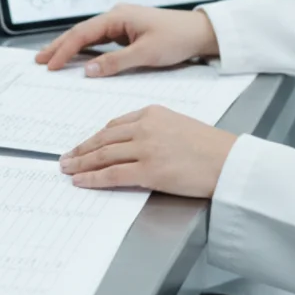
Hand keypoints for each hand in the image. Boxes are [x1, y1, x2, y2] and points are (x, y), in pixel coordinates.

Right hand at [36, 4, 219, 77]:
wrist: (199, 32)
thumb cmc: (176, 38)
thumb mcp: (146, 53)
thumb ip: (115, 62)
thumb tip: (88, 70)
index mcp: (118, 17)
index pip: (83, 34)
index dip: (64, 50)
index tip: (49, 64)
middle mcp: (116, 16)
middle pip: (81, 32)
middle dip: (59, 46)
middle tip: (39, 60)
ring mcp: (121, 23)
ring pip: (89, 36)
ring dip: (70, 47)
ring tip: (51, 59)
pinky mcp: (127, 31)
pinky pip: (100, 40)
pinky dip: (86, 49)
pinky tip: (77, 57)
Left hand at [59, 105, 237, 197]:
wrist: (228, 160)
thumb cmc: (209, 147)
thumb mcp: (178, 125)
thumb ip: (153, 129)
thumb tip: (130, 144)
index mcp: (152, 113)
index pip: (115, 125)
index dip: (96, 137)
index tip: (85, 145)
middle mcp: (145, 127)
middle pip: (103, 139)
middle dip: (82, 149)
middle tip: (66, 158)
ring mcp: (145, 149)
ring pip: (103, 155)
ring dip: (81, 163)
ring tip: (68, 169)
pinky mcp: (149, 171)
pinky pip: (112, 174)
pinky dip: (93, 178)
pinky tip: (82, 181)